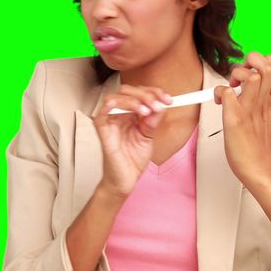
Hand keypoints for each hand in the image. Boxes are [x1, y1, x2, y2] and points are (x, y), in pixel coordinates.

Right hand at [94, 84, 172, 198]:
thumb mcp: (148, 136)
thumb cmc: (133, 159)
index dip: (154, 93)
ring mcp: (109, 121)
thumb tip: (160, 105)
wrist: (125, 179)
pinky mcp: (102, 130)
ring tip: (146, 111)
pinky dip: (111, 106)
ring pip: (115, 97)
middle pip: (127, 91)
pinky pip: (102, 113)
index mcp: (130, 114)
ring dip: (133, 100)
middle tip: (158, 105)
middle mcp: (118, 114)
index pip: (139, 93)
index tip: (168, 100)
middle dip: (145, 94)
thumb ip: (152, 121)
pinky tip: (126, 108)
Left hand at [213, 52, 270, 185]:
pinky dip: (220, 92)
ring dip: (236, 75)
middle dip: (250, 62)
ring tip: (231, 87)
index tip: (253, 72)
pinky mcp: (234, 119)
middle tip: (239, 77)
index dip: (265, 62)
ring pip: (249, 76)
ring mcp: (249, 109)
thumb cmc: (265, 146)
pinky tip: (219, 101)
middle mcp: (262, 102)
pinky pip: (227, 94)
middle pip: (265, 66)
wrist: (259, 170)